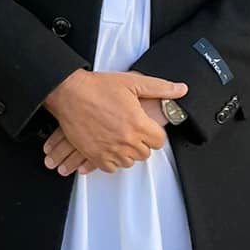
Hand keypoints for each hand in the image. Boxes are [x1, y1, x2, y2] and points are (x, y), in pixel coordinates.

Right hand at [41, 69, 187, 175]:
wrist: (69, 93)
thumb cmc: (97, 87)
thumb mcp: (132, 82)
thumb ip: (160, 88)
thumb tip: (181, 90)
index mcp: (138, 123)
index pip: (159, 141)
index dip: (155, 134)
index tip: (147, 128)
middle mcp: (126, 140)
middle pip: (145, 153)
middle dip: (141, 143)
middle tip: (132, 132)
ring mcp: (110, 149)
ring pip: (129, 162)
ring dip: (127, 153)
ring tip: (120, 139)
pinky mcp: (94, 155)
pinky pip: (110, 168)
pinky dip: (112, 160)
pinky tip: (109, 148)